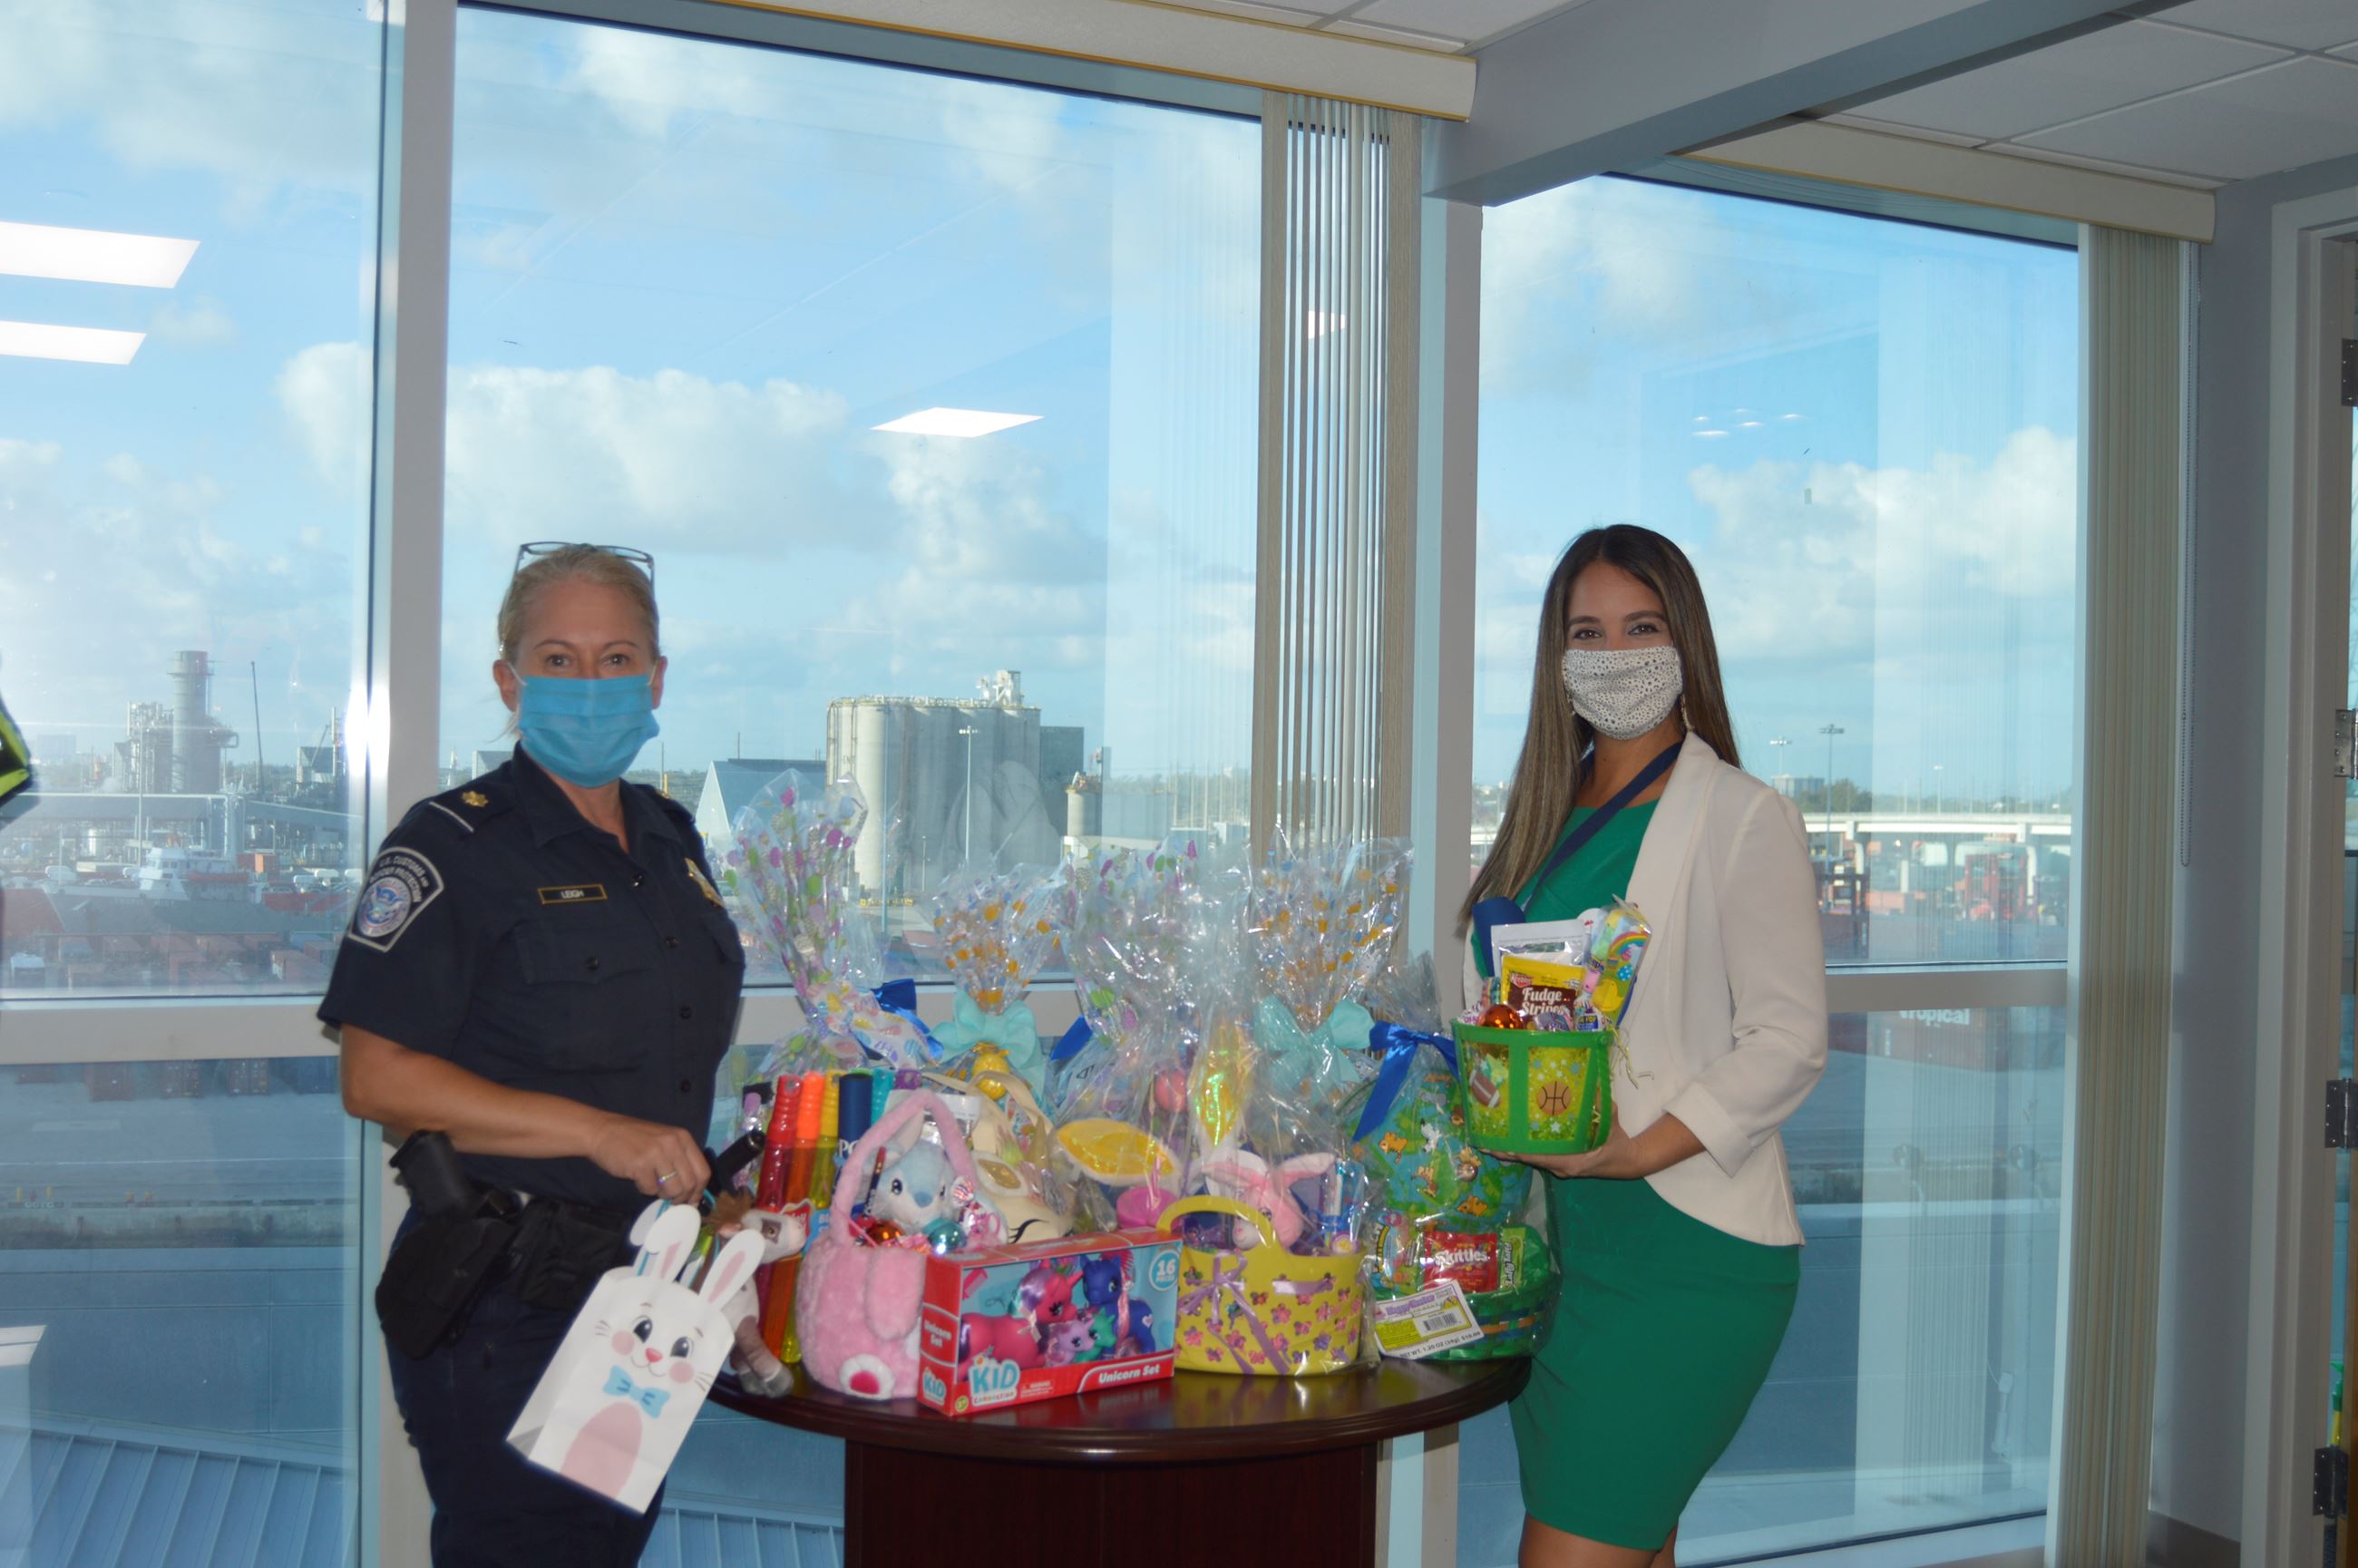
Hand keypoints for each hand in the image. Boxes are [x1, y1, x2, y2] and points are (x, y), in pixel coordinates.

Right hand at [588, 1113, 710, 1198]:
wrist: (602, 1131)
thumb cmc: (633, 1139)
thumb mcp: (664, 1141)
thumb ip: (679, 1160)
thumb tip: (691, 1192)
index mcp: (683, 1138)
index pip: (703, 1171)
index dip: (699, 1191)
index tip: (691, 1202)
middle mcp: (673, 1144)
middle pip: (690, 1183)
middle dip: (681, 1198)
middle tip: (671, 1200)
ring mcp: (657, 1153)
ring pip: (673, 1189)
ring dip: (663, 1194)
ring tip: (652, 1185)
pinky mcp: (640, 1165)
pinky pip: (650, 1189)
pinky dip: (644, 1189)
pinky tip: (637, 1178)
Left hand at [1483, 1112, 1700, 1181]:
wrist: (1627, 1162)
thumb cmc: (1617, 1143)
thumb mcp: (1611, 1124)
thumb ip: (1603, 1107)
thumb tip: (1594, 1087)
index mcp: (1571, 1161)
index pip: (1538, 1157)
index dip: (1517, 1152)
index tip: (1498, 1146)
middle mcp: (1561, 1167)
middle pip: (1528, 1159)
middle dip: (1506, 1151)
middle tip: (1483, 1141)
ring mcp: (1559, 1167)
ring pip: (1531, 1158)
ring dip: (1511, 1150)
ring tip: (1489, 1139)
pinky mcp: (1559, 1163)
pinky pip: (1538, 1156)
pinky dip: (1523, 1148)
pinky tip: (1510, 1139)